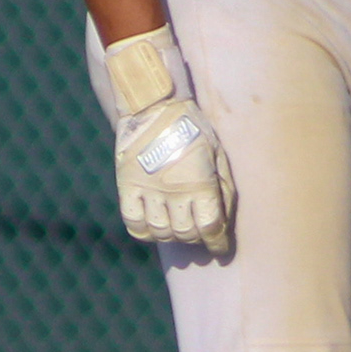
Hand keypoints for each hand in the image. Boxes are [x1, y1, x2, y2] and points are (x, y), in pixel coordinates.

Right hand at [102, 27, 233, 250]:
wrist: (154, 104)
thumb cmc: (193, 127)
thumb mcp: (217, 153)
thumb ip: (223, 187)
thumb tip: (223, 220)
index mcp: (201, 183)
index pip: (210, 228)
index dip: (217, 243)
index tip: (219, 247)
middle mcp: (174, 191)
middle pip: (186, 233)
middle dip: (196, 238)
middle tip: (199, 233)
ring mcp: (148, 190)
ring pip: (161, 232)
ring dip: (172, 235)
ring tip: (177, 227)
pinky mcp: (127, 186)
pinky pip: (134, 223)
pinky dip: (145, 231)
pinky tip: (154, 225)